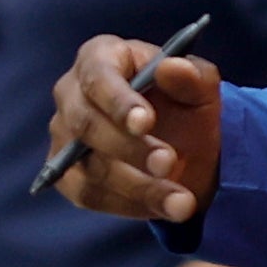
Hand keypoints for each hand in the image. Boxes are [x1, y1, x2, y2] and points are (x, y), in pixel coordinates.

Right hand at [49, 36, 222, 224]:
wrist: (185, 146)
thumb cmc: (185, 106)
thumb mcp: (202, 89)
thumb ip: (193, 76)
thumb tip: (171, 67)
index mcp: (99, 59)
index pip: (97, 76)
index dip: (118, 101)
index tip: (146, 122)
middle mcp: (71, 95)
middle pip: (85, 123)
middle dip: (129, 148)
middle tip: (168, 163)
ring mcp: (64, 137)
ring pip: (88, 165)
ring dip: (138, 186)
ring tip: (183, 202)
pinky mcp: (67, 174)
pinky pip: (89, 194)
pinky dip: (129, 204)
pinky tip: (165, 207)